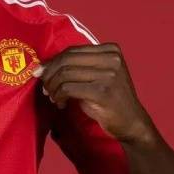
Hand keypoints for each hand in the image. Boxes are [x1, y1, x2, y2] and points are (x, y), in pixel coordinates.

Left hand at [39, 43, 154, 144]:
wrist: (132, 122)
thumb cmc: (110, 99)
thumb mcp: (98, 75)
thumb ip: (79, 65)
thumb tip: (44, 66)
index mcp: (111, 50)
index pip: (72, 50)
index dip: (53, 61)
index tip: (41, 72)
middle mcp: (112, 59)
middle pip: (67, 60)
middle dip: (49, 74)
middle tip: (44, 87)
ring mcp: (109, 75)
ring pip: (65, 74)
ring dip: (53, 87)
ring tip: (52, 96)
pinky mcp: (102, 92)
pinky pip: (68, 89)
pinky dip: (58, 96)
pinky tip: (60, 103)